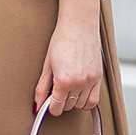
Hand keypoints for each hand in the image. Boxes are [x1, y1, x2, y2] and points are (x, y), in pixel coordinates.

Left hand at [33, 0, 102, 115]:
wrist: (79, 26)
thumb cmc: (62, 41)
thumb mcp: (47, 65)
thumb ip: (42, 88)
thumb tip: (37, 105)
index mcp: (64, 80)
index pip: (57, 107)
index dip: (51, 107)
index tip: (49, 103)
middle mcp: (79, 83)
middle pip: (69, 106)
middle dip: (61, 101)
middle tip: (57, 90)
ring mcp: (90, 81)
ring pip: (81, 105)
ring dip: (73, 101)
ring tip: (68, 88)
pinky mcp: (98, 78)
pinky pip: (94, 100)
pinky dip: (86, 101)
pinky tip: (79, 92)